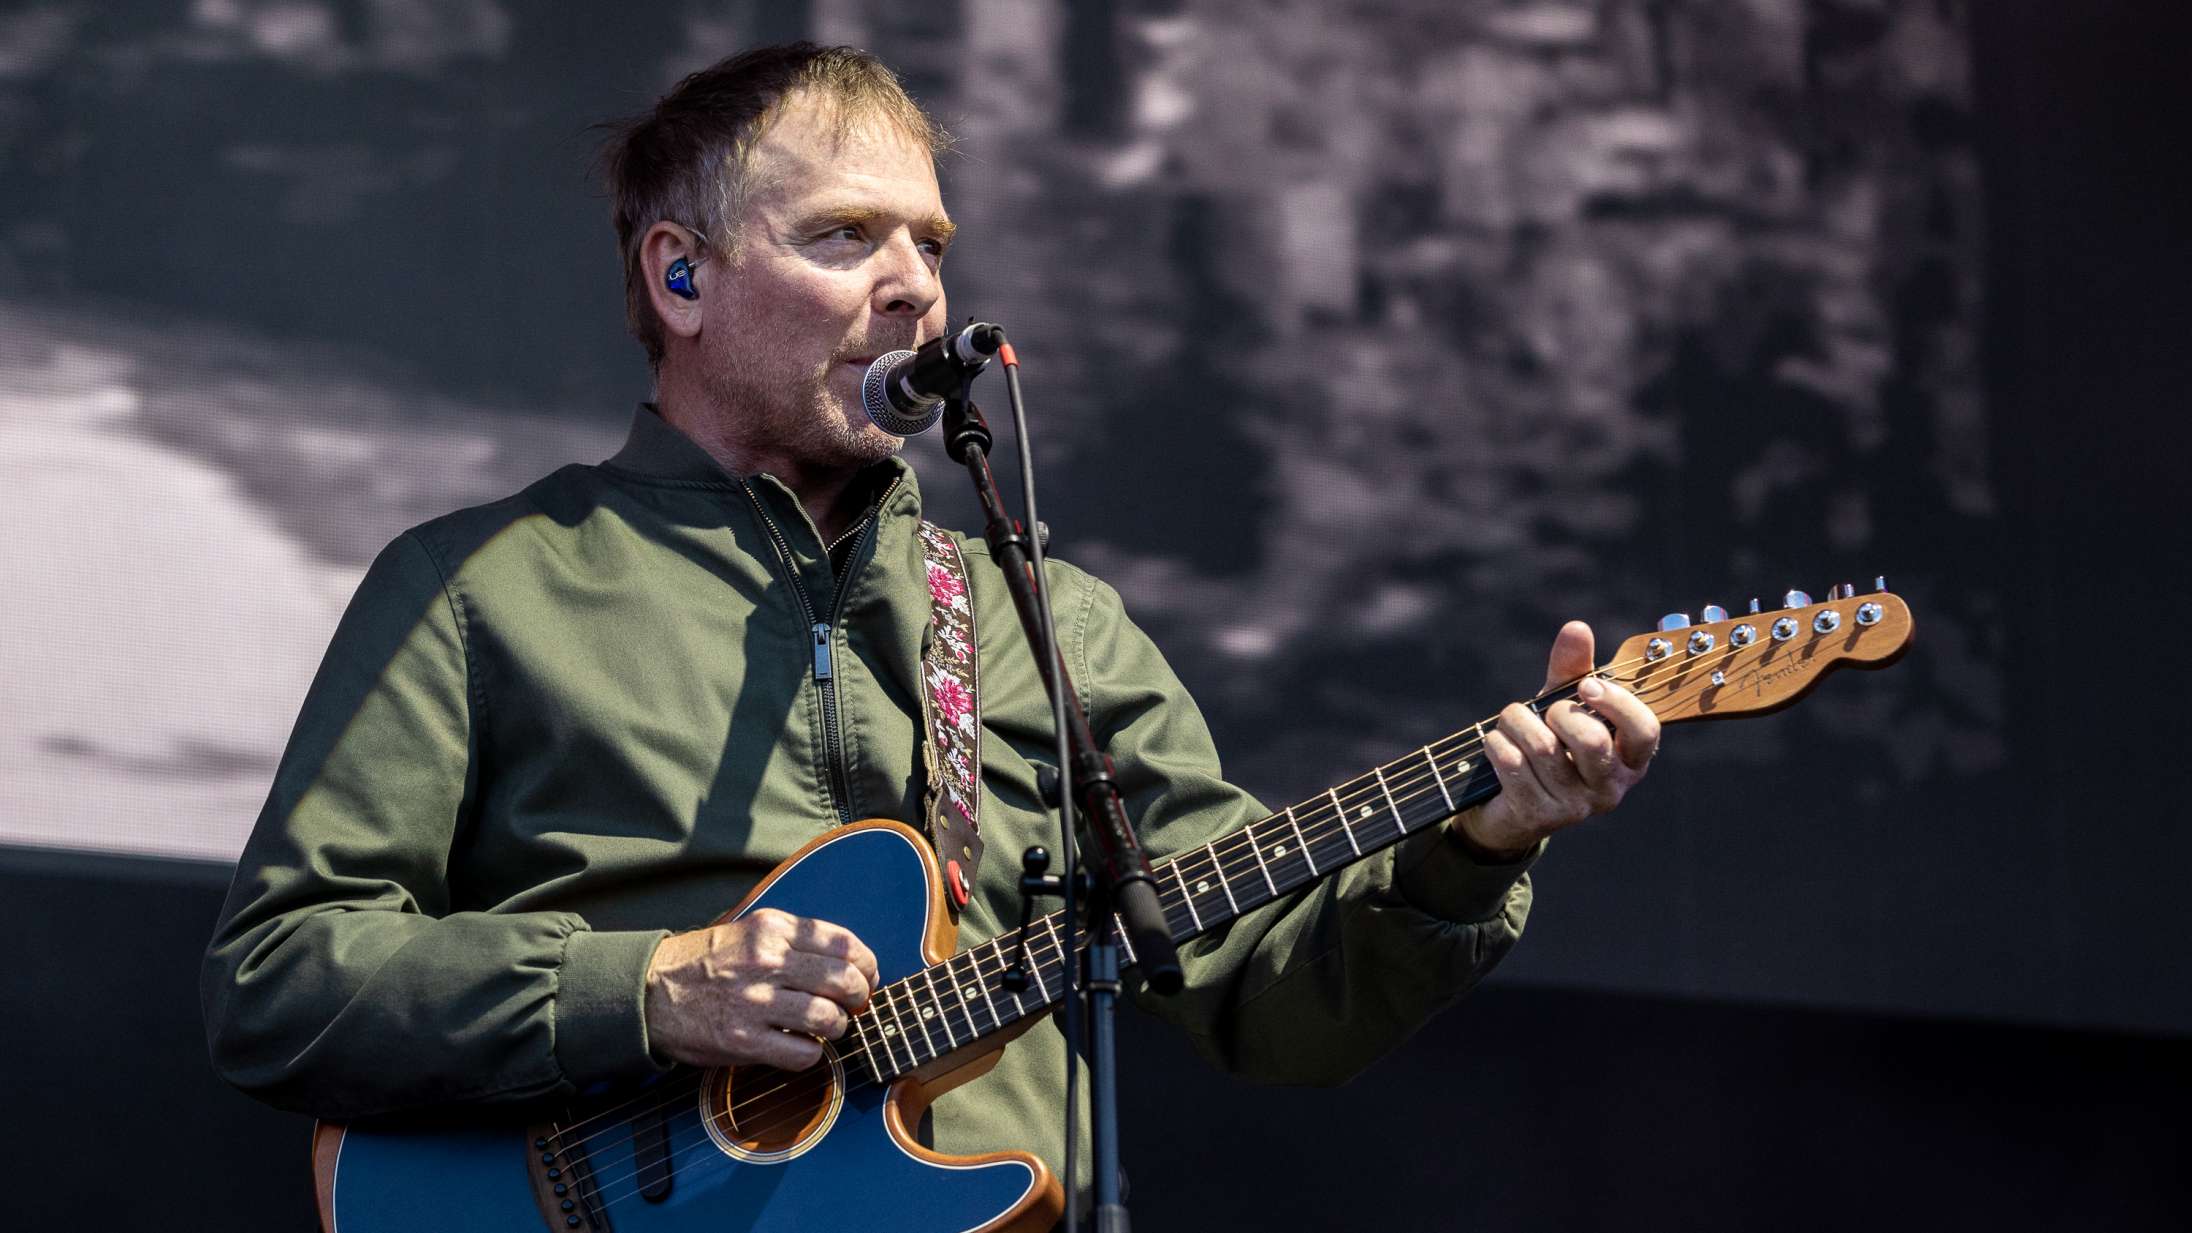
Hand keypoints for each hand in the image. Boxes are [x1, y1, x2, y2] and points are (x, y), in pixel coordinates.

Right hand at [643, 908, 879, 1070]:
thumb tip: (851, 961)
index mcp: (772, 929)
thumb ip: (797, 940)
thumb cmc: (706, 962)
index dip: (867, 963)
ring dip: (837, 1027)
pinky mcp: (744, 1041)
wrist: (651, 992)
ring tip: (827, 1027)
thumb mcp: (750, 930)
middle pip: (844, 981)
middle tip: (854, 1005)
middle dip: (860, 997)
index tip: (866, 975)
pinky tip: (800, 1046)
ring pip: (829, 1019)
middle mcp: (766, 961)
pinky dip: (811, 1054)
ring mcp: (755, 1002)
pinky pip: (803, 1053)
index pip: (844, 943)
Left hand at [1451, 620, 1659, 858]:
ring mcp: (1575, 807)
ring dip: (1516, 723)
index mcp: (1630, 759)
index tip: (1585, 686)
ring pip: (1543, 748)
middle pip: (1591, 741)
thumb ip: (1573, 669)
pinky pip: (1512, 763)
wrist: (1510, 805)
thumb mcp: (1562, 705)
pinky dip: (1497, 742)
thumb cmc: (1549, 745)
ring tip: (1511, 722)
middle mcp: (1610, 788)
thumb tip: (1577, 628)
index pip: (1644, 731)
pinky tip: (1497, 744)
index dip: (1616, 703)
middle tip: (1544, 713)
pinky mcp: (1537, 815)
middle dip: (1557, 713)